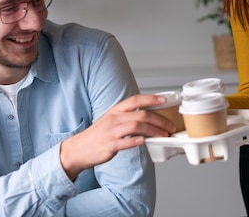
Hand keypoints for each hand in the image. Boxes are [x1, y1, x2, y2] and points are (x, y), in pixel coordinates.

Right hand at [60, 94, 175, 179]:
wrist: (78, 149)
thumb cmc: (97, 136)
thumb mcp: (111, 120)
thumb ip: (127, 116)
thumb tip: (147, 116)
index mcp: (115, 110)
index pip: (135, 100)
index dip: (151, 98)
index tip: (164, 100)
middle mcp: (114, 118)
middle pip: (141, 114)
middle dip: (159, 120)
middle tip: (170, 126)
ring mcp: (111, 132)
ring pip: (136, 126)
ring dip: (154, 131)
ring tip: (163, 135)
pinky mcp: (109, 145)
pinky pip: (125, 142)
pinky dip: (136, 141)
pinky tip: (144, 141)